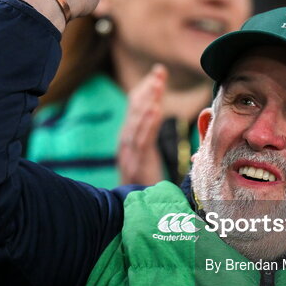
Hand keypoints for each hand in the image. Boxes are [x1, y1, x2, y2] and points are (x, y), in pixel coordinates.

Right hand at [119, 64, 167, 185]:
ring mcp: (129, 154)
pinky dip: (148, 124)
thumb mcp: (148, 157)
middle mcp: (125, 144)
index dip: (145, 89)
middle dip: (147, 89)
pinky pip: (142, 141)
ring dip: (148, 101)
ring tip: (158, 84)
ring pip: (136, 122)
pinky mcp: (136, 165)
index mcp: (129, 140)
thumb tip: (156, 113)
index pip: (135, 108)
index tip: (158, 73)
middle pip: (134, 111)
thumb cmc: (146, 187)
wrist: (137, 214)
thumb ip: (148, 137)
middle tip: (159, 72)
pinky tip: (155, 109)